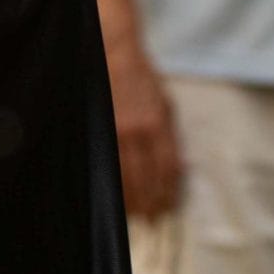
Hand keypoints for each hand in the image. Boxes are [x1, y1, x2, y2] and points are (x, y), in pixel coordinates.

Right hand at [107, 42, 182, 216]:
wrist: (114, 53)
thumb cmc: (143, 78)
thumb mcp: (166, 105)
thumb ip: (171, 137)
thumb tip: (176, 169)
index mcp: (158, 126)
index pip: (167, 170)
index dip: (168, 193)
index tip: (169, 209)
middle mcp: (137, 132)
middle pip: (145, 178)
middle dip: (150, 202)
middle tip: (152, 219)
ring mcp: (114, 131)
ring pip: (123, 174)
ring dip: (130, 198)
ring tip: (134, 214)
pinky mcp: (98, 128)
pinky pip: (105, 162)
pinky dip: (112, 181)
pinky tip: (115, 194)